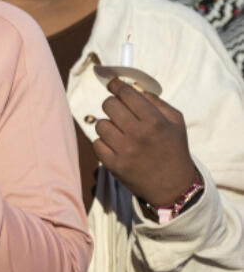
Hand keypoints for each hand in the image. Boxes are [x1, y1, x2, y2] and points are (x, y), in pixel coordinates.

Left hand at [91, 77, 198, 207]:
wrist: (174, 188)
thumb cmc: (174, 149)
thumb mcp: (176, 122)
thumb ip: (156, 101)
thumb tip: (132, 87)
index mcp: (155, 122)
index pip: (126, 93)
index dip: (116, 85)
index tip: (113, 83)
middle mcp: (138, 134)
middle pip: (108, 105)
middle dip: (113, 104)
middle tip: (120, 111)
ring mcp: (124, 151)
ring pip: (100, 124)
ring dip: (109, 125)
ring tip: (121, 132)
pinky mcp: (114, 165)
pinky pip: (96, 143)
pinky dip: (104, 142)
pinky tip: (116, 146)